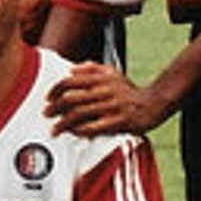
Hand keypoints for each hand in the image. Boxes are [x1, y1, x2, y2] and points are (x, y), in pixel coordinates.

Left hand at [46, 60, 166, 136]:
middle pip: (70, 99)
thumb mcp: (112, 73)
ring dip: (62, 123)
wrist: (154, 104)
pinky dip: (79, 131)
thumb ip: (91, 68)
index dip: (54, 90)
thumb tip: (70, 70)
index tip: (47, 98)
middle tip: (46, 114)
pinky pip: (93, 127)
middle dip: (54, 108)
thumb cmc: (128, 91)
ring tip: (54, 129)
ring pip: (78, 114)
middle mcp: (104, 91)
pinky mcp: (118, 121)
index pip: (69, 81)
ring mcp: (111, 107)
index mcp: (101, 78)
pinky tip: (73, 132)